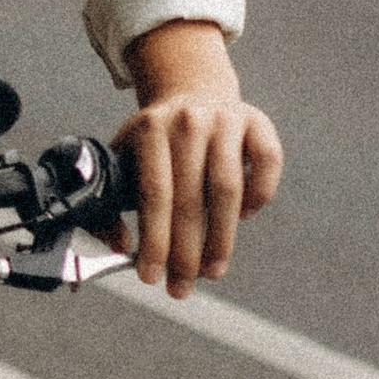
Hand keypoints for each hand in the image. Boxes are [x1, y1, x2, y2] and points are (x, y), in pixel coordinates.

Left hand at [118, 21, 283, 298]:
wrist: (192, 90)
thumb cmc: (155, 141)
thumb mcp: (125, 158)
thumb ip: (111, 202)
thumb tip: (120, 247)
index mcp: (150, 129)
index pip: (154, 195)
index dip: (154, 240)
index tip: (150, 277)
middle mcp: (189, 121)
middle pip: (191, 199)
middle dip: (185, 252)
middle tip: (181, 288)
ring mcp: (226, 119)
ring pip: (229, 190)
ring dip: (221, 239)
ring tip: (212, 271)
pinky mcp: (258, 122)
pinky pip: (267, 164)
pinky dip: (258, 195)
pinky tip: (243, 217)